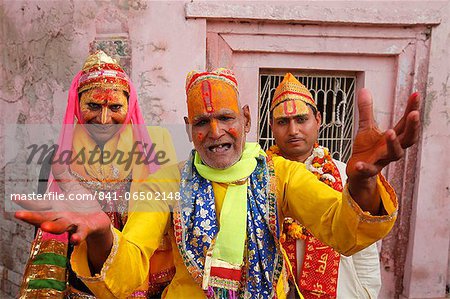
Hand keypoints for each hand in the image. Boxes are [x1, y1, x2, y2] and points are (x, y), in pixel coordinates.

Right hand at [14, 162, 108, 244]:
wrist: (98, 220)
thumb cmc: (82, 204)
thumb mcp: (72, 187)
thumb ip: (62, 174)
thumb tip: (56, 154)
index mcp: (55, 206)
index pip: (39, 204)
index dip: (27, 201)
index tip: (14, 197)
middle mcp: (61, 217)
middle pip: (44, 217)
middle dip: (32, 217)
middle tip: (18, 214)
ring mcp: (72, 224)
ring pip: (60, 226)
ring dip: (53, 227)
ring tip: (44, 227)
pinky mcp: (85, 228)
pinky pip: (81, 233)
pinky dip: (77, 236)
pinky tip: (75, 239)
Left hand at [346, 89, 419, 212]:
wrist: (357, 171)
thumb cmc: (366, 149)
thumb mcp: (366, 127)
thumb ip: (366, 110)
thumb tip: (364, 90)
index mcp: (393, 137)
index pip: (406, 122)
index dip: (412, 109)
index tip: (416, 94)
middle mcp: (392, 148)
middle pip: (408, 139)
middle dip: (412, 127)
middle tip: (414, 114)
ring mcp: (382, 160)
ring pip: (395, 154)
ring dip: (393, 143)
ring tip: (390, 132)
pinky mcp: (370, 170)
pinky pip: (369, 170)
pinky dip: (365, 167)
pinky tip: (359, 164)